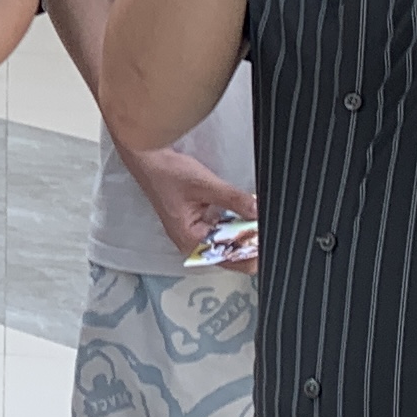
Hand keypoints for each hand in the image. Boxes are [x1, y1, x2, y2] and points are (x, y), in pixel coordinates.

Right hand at [126, 144, 256, 257]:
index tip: (267, 241)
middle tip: (267, 228)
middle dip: (248, 242)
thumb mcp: (205, 185)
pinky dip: (234, 223)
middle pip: (228, 253)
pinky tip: (246, 214)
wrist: (149, 158)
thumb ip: (233, 199)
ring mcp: (194, 232)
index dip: (249, 252)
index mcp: (190, 240)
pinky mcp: (197, 221)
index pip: (226, 258)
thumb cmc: (169, 173)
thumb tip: (258, 211)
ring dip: (242, 232)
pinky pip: (221, 229)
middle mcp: (192, 242)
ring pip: (226, 241)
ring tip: (260, 223)